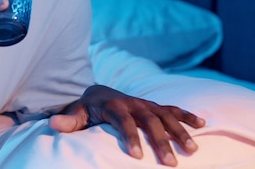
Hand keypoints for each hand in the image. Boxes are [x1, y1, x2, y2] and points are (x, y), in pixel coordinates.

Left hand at [49, 85, 205, 166]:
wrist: (99, 92)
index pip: (123, 121)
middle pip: (149, 121)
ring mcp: (146, 104)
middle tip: (171, 163)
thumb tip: (52, 124)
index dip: (130, 137)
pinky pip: (173, 109)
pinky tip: (203, 124)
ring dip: (180, 131)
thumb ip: (68, 120)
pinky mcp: (154, 106)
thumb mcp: (77, 113)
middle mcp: (133, 103)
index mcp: (114, 106)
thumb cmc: (88, 108)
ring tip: (192, 150)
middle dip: (161, 141)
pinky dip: (187, 115)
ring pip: (165, 116)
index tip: (137, 156)